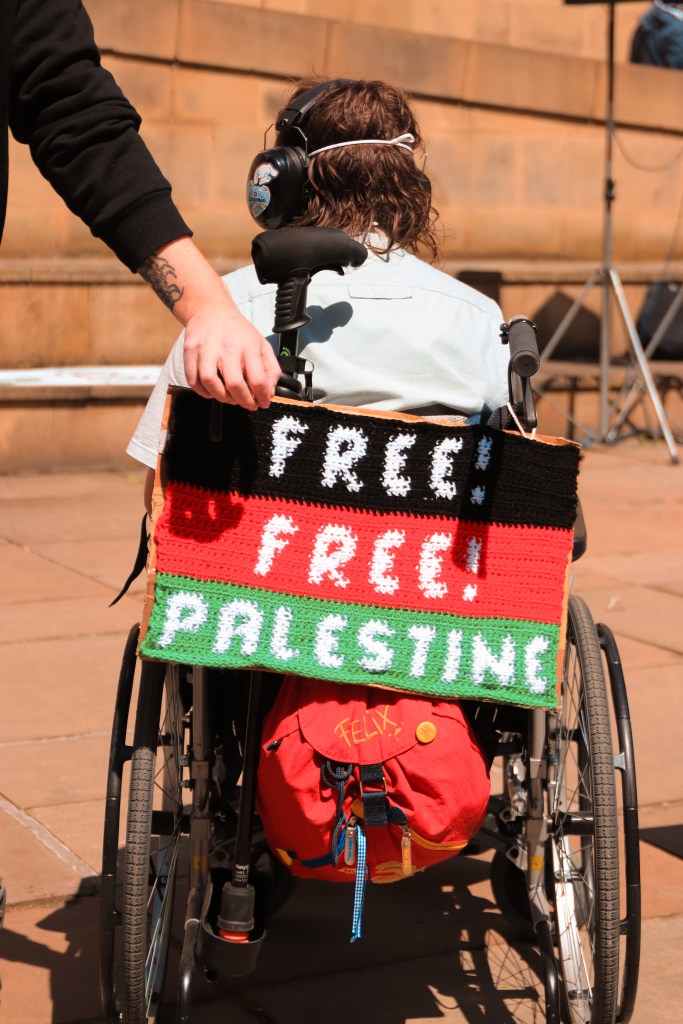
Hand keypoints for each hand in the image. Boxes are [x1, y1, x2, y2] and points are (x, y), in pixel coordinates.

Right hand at [139, 237, 279, 407]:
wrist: (210, 310)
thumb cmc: (237, 332)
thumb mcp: (261, 345)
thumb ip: (271, 369)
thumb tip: (269, 392)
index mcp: (248, 346)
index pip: (258, 379)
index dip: (262, 397)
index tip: (262, 402)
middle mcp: (227, 347)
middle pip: (234, 383)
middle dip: (243, 401)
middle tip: (247, 404)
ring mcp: (206, 349)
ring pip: (210, 382)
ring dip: (221, 397)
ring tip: (229, 397)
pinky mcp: (190, 352)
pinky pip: (193, 380)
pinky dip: (203, 392)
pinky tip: (213, 391)